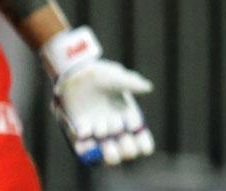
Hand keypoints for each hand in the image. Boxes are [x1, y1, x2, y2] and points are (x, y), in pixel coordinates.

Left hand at [42, 26, 154, 165]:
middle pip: (127, 149)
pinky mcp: (83, 130)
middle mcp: (118, 130)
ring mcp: (101, 132)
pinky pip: (85, 145)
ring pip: (108, 151)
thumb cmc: (101, 75)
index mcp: (131, 120)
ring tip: (102, 146)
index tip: (142, 143)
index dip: (144, 145)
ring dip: (108, 152)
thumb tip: (147, 87)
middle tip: (122, 143)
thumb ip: (131, 83)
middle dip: (126, 150)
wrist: (77, 73)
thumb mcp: (116, 77)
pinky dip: (85, 148)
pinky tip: (82, 144)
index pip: (143, 141)